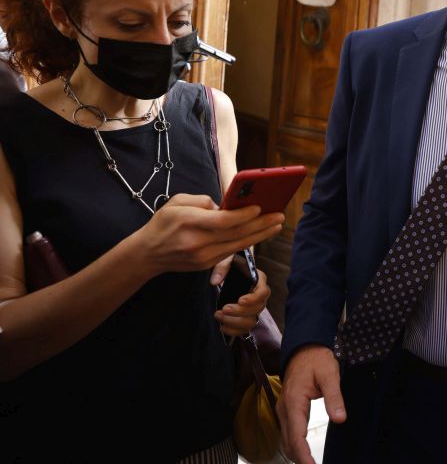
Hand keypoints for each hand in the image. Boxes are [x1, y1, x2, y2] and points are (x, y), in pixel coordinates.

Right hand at [129, 194, 283, 276]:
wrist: (147, 255)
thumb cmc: (162, 224)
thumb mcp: (176, 202)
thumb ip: (202, 201)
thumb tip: (224, 206)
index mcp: (189, 223)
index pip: (223, 221)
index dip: (244, 215)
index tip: (260, 207)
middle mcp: (198, 242)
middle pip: (236, 234)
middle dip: (261, 225)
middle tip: (279, 216)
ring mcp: (203, 257)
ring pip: (238, 245)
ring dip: (260, 235)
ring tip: (277, 225)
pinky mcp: (207, 265)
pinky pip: (231, 252)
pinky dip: (248, 242)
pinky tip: (260, 234)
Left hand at [214, 268, 269, 335]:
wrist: (233, 272)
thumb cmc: (233, 264)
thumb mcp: (228, 260)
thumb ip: (222, 267)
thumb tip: (215, 282)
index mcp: (259, 281)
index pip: (263, 292)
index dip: (253, 298)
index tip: (240, 300)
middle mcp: (260, 296)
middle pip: (257, 309)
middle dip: (240, 312)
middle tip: (224, 309)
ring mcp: (254, 308)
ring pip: (251, 321)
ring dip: (235, 322)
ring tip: (219, 316)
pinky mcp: (247, 317)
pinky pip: (244, 329)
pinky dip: (233, 331)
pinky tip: (222, 326)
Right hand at [278, 344, 346, 463]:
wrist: (304, 347)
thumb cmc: (317, 359)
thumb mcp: (330, 374)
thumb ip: (334, 397)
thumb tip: (340, 419)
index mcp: (294, 401)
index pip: (297, 435)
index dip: (303, 454)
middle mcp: (285, 408)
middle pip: (289, 441)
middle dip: (299, 458)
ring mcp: (284, 408)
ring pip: (286, 438)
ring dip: (296, 453)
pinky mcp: (287, 408)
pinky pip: (288, 431)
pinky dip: (294, 444)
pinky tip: (303, 451)